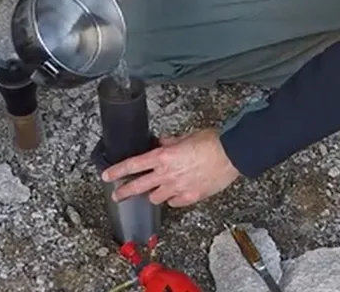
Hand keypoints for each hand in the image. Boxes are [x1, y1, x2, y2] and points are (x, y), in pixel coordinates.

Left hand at [100, 128, 239, 207]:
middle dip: (124, 192)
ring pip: (156, 198)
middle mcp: (166, 174)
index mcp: (163, 156)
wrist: (232, 154)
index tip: (107, 175)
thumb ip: (170, 142)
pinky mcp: (190, 197)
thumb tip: (162, 143)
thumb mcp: (187, 136)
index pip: (133, 165)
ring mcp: (178, 188)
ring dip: (154, 193)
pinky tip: (177, 193)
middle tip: (117, 196)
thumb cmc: (212, 142)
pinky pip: (174, 203)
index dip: (117, 171)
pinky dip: (173, 199)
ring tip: (157, 190)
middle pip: (138, 187)